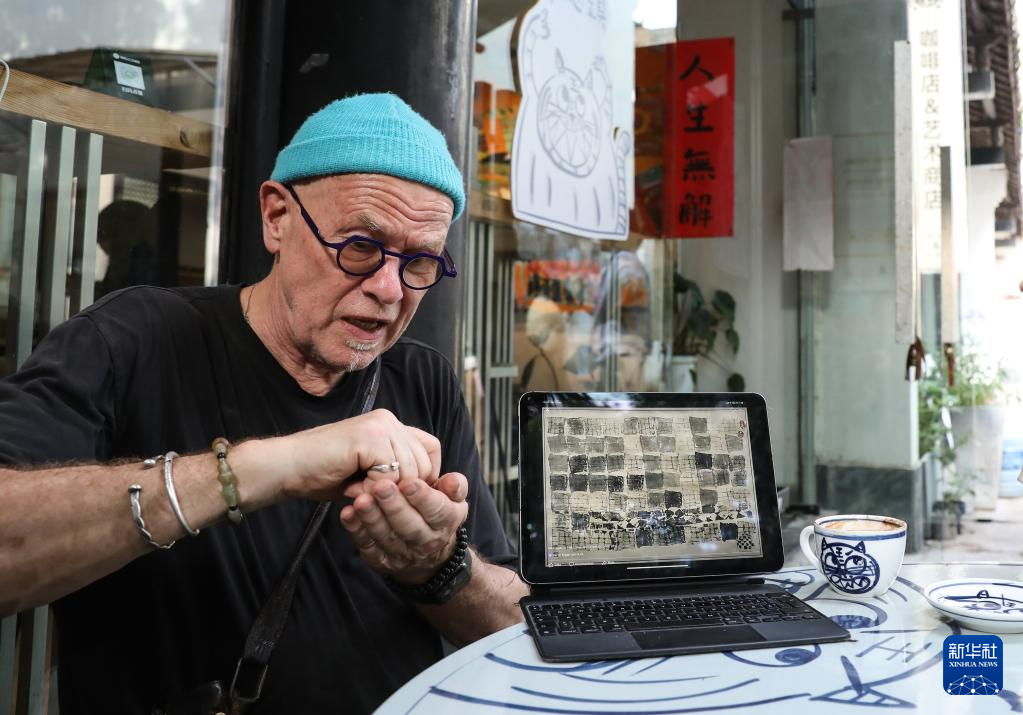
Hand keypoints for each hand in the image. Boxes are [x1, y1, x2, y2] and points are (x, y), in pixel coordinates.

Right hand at [272, 409, 440, 501]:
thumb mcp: (368, 471)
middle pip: (424, 464)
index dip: (424, 476)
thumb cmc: (323, 473)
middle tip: (370, 492)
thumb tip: (427, 487)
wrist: (287, 467)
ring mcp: (380, 425)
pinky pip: (390, 475)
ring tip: (358, 488)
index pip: (431, 449)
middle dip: (403, 489)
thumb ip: (395, 471)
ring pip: (409, 473)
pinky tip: (353, 485)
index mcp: (391, 424)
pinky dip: (373, 489)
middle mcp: (389, 420)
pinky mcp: (370, 436)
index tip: (405, 495)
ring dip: (385, 491)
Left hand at [339, 472, 469, 584]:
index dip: (423, 497)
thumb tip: (452, 480)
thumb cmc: (438, 513)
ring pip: (386, 536)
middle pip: (410, 525)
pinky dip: (356, 530)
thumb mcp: (453, 499)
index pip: (437, 510)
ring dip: (372, 518)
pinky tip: (347, 514)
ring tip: (361, 499)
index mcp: (447, 521)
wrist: (429, 555)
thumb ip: (455, 486)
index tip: (408, 482)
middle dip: (394, 506)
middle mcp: (426, 541)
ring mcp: (402, 553)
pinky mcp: (380, 560)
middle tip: (381, 487)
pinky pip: (367, 545)